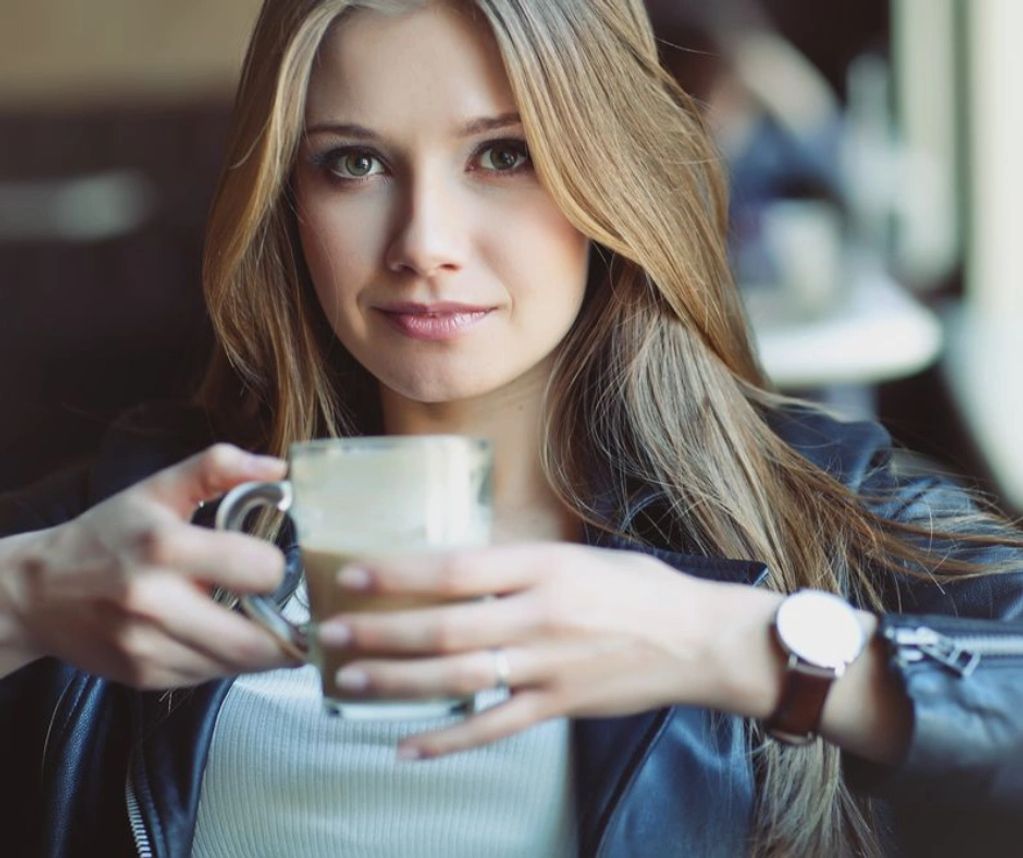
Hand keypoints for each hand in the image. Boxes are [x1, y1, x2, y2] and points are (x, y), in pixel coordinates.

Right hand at [1, 445, 295, 686]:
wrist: (37, 592)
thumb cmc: (106, 536)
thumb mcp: (158, 488)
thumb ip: (220, 467)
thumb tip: (277, 470)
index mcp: (166, 548)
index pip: (260, 571)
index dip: (278, 568)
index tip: (275, 564)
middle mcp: (156, 603)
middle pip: (256, 638)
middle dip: (285, 628)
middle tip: (294, 613)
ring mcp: (148, 647)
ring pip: (237, 665)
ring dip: (260, 649)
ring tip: (258, 622)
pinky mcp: (145, 676)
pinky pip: (209, 677)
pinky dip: (225, 661)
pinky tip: (217, 635)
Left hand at [317, 543, 734, 758]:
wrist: (699, 638)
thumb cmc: (640, 587)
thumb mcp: (578, 555)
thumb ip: (519, 563)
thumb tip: (456, 566)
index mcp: (545, 568)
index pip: (457, 568)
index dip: (400, 573)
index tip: (354, 574)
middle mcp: (541, 616)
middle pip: (446, 627)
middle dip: (381, 632)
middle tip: (331, 634)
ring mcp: (549, 666)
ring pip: (459, 679)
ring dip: (397, 682)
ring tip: (348, 681)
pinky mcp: (559, 706)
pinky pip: (494, 727)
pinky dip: (447, 740)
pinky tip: (407, 746)